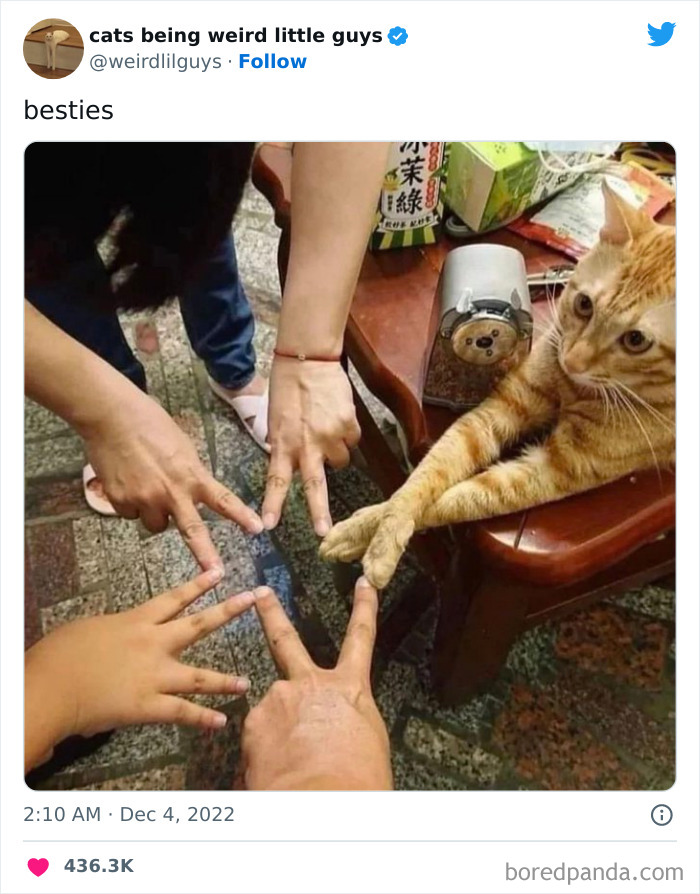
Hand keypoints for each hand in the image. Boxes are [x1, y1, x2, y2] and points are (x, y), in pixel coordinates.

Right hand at [25, 570, 255, 770]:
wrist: (52, 686)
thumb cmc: (62, 654)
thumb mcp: (91, 628)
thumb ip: (117, 629)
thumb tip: (123, 634)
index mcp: (137, 621)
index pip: (174, 599)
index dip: (198, 585)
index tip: (219, 573)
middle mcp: (153, 644)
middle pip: (198, 625)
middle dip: (227, 611)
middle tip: (252, 599)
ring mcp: (154, 676)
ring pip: (198, 676)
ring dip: (223, 680)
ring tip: (244, 683)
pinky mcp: (148, 706)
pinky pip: (181, 713)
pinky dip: (201, 718)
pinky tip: (220, 722)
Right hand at [84, 388, 262, 570]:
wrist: (111, 416)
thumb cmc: (150, 423)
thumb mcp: (183, 448)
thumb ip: (190, 474)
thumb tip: (192, 491)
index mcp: (191, 475)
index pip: (223, 499)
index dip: (241, 515)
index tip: (258, 529)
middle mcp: (170, 491)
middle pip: (192, 530)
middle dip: (205, 554)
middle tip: (216, 572)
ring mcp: (144, 499)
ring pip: (156, 525)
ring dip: (155, 514)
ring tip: (146, 487)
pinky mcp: (120, 501)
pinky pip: (130, 514)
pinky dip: (130, 504)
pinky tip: (127, 481)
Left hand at [241, 579, 391, 789]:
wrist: (323, 803)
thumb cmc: (357, 782)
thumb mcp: (366, 744)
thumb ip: (344, 723)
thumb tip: (331, 730)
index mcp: (348, 689)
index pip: (361, 638)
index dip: (364, 608)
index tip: (364, 583)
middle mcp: (310, 685)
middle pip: (287, 640)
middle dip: (271, 613)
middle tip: (259, 594)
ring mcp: (278, 700)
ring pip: (271, 710)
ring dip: (275, 730)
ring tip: (289, 765)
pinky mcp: (254, 723)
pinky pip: (257, 738)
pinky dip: (263, 753)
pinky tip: (276, 773)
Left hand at [263, 359, 360, 535]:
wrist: (308, 359)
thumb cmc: (287, 387)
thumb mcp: (276, 419)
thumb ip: (284, 444)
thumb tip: (293, 460)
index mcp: (283, 444)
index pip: (276, 480)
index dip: (273, 504)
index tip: (268, 525)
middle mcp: (306, 445)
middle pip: (313, 486)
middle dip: (318, 512)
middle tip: (323, 533)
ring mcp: (329, 436)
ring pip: (341, 460)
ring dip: (336, 451)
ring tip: (326, 428)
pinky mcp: (348, 425)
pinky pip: (352, 440)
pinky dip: (347, 432)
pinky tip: (336, 416)